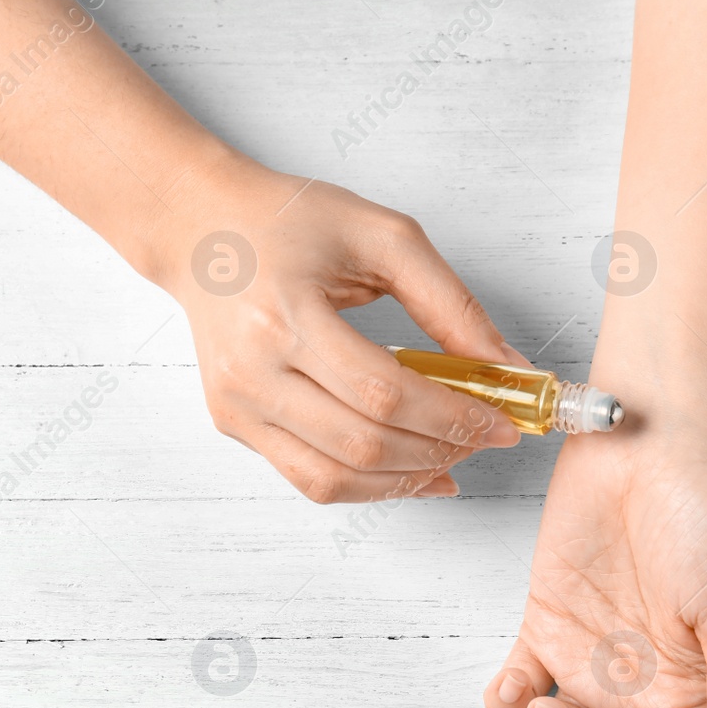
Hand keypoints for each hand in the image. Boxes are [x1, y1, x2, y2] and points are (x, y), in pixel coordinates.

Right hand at [147, 153, 525, 502]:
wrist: (201, 228)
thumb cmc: (287, 221)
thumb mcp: (382, 237)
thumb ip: (449, 302)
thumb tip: (505, 366)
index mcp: (285, 315)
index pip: (384, 392)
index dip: (453, 416)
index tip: (502, 422)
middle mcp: (251, 370)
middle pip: (363, 443)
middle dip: (440, 449)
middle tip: (484, 437)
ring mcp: (237, 405)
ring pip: (335, 478)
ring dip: (407, 479)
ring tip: (452, 457)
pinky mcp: (234, 424)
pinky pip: (309, 478)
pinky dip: (368, 486)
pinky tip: (409, 470)